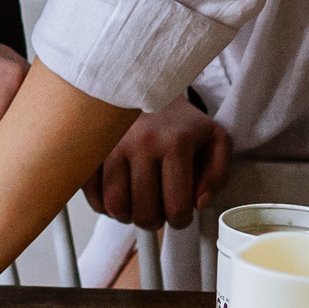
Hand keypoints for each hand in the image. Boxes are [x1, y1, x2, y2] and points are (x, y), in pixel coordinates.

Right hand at [86, 99, 231, 228]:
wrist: (148, 86)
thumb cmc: (181, 122)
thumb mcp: (215, 141)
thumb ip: (218, 175)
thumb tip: (199, 202)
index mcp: (176, 143)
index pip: (176, 207)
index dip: (180, 220)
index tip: (179, 214)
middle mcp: (142, 142)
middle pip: (143, 211)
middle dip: (153, 221)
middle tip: (158, 210)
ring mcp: (113, 144)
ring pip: (115, 205)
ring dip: (127, 215)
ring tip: (137, 204)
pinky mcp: (93, 146)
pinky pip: (91, 191)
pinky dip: (102, 203)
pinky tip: (117, 195)